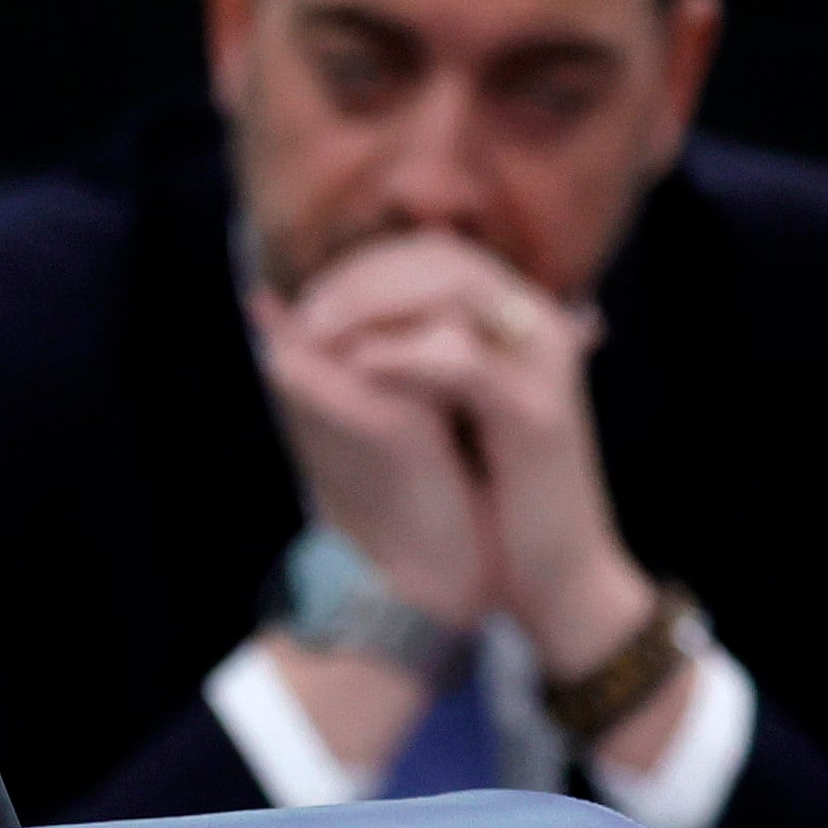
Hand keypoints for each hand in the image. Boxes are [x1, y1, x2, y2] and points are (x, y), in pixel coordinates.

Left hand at [293, 238, 655, 678]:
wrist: (553, 574)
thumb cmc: (482, 495)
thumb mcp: (423, 412)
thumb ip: (377, 353)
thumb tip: (274, 308)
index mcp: (513, 318)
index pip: (429, 252)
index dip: (361, 266)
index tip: (303, 301)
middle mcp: (536, 324)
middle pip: (438, 257)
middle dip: (359, 278)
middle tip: (304, 315)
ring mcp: (544, 362)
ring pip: (454, 286)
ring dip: (372, 301)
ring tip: (317, 334)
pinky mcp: (536, 413)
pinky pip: (463, 359)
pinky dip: (403, 355)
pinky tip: (357, 368)